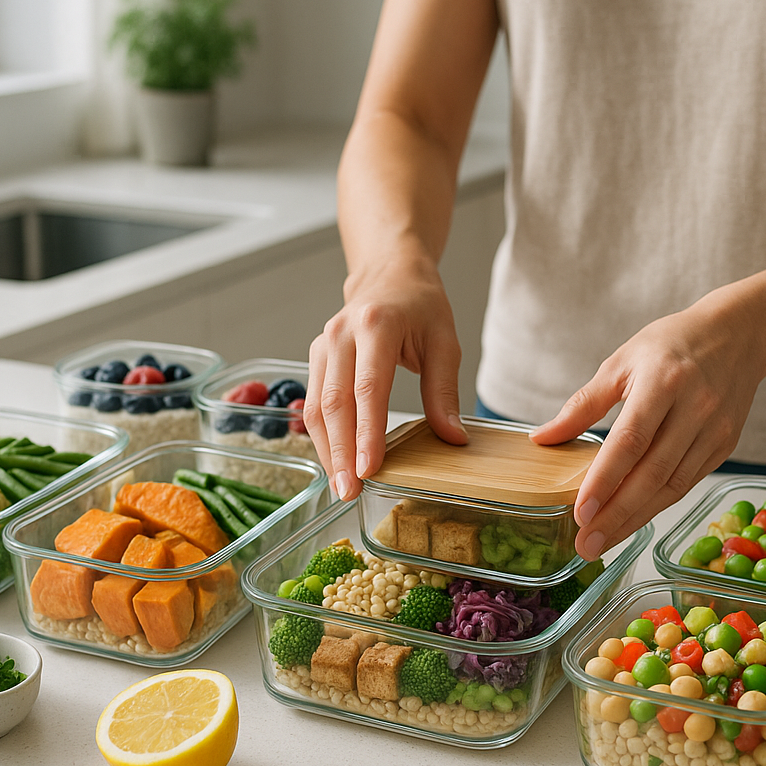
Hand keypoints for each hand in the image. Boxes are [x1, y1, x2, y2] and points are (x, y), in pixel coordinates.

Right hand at [305, 259, 466, 502]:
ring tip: (342, 486)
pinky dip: (321, 436)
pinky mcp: (316, 357)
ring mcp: (323, 346)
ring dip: (327, 450)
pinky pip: (312, 402)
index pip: (368, 388)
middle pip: (335, 403)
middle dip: (341, 452)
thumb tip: (452, 439)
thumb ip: (444, 392)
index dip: (367, 433)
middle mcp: (342, 335)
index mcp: (377, 326)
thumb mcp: (444, 342)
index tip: (370, 469)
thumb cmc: (420, 306)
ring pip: (316, 407)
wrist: (389, 274)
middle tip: (351, 491)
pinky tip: (335, 461)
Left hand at [531, 292, 765, 559]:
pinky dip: (658, 505)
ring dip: (636, 519)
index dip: (605, 480)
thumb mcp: (620, 363)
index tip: (580, 513)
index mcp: (662, 382)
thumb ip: (582, 405)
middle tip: (585, 546)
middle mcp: (694, 409)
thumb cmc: (670, 345)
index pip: (630, 441)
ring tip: (602, 542)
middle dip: (618, 515)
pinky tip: (632, 521)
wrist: (738, 335)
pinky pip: (688, 483)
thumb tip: (541, 438)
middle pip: (652, 473)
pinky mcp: (725, 446)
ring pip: (673, 486)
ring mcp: (714, 430)